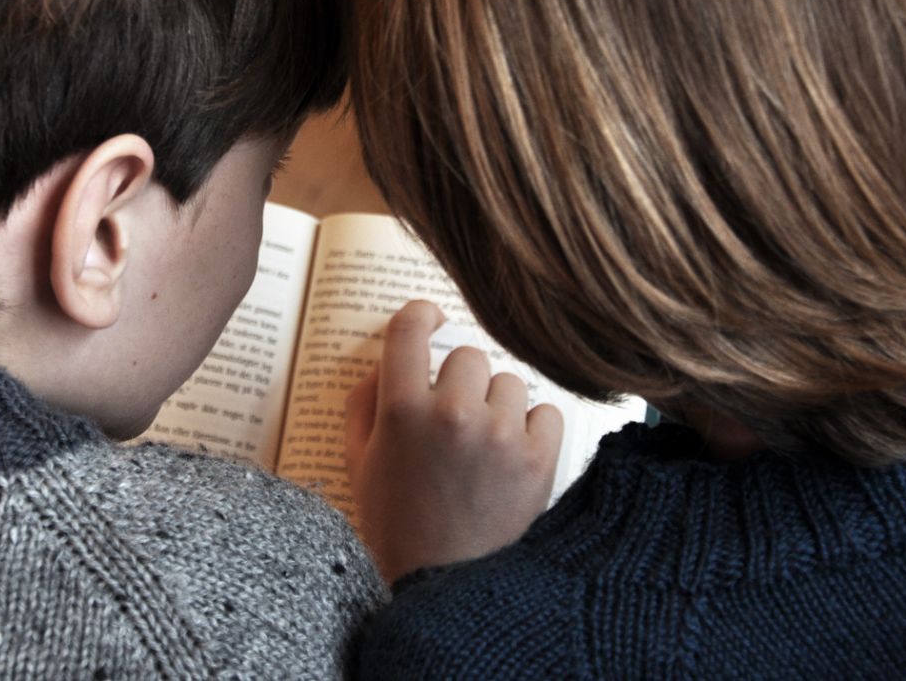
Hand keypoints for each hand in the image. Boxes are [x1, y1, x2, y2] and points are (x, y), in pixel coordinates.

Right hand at [344, 300, 563, 583]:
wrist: (447, 590)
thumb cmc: (398, 525)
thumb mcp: (360, 464)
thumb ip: (363, 403)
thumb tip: (385, 359)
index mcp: (401, 411)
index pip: (409, 328)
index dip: (420, 315)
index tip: (429, 321)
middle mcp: (452, 414)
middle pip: (467, 355)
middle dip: (460, 381)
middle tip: (454, 418)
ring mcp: (499, 435)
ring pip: (508, 382)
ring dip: (497, 405)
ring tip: (483, 446)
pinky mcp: (539, 458)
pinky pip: (545, 411)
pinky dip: (532, 430)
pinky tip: (511, 458)